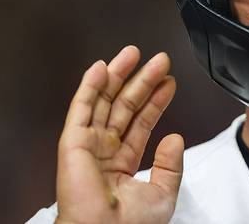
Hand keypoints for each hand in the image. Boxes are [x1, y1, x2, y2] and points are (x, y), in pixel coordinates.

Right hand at [56, 46, 183, 223]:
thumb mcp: (162, 195)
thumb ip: (170, 165)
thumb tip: (175, 137)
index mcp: (122, 164)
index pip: (141, 123)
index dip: (156, 100)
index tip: (169, 82)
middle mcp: (104, 151)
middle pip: (124, 106)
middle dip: (141, 81)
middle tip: (158, 61)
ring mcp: (88, 145)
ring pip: (104, 101)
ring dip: (118, 75)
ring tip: (134, 54)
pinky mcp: (73, 143)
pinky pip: (81, 109)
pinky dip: (90, 86)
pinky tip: (102, 68)